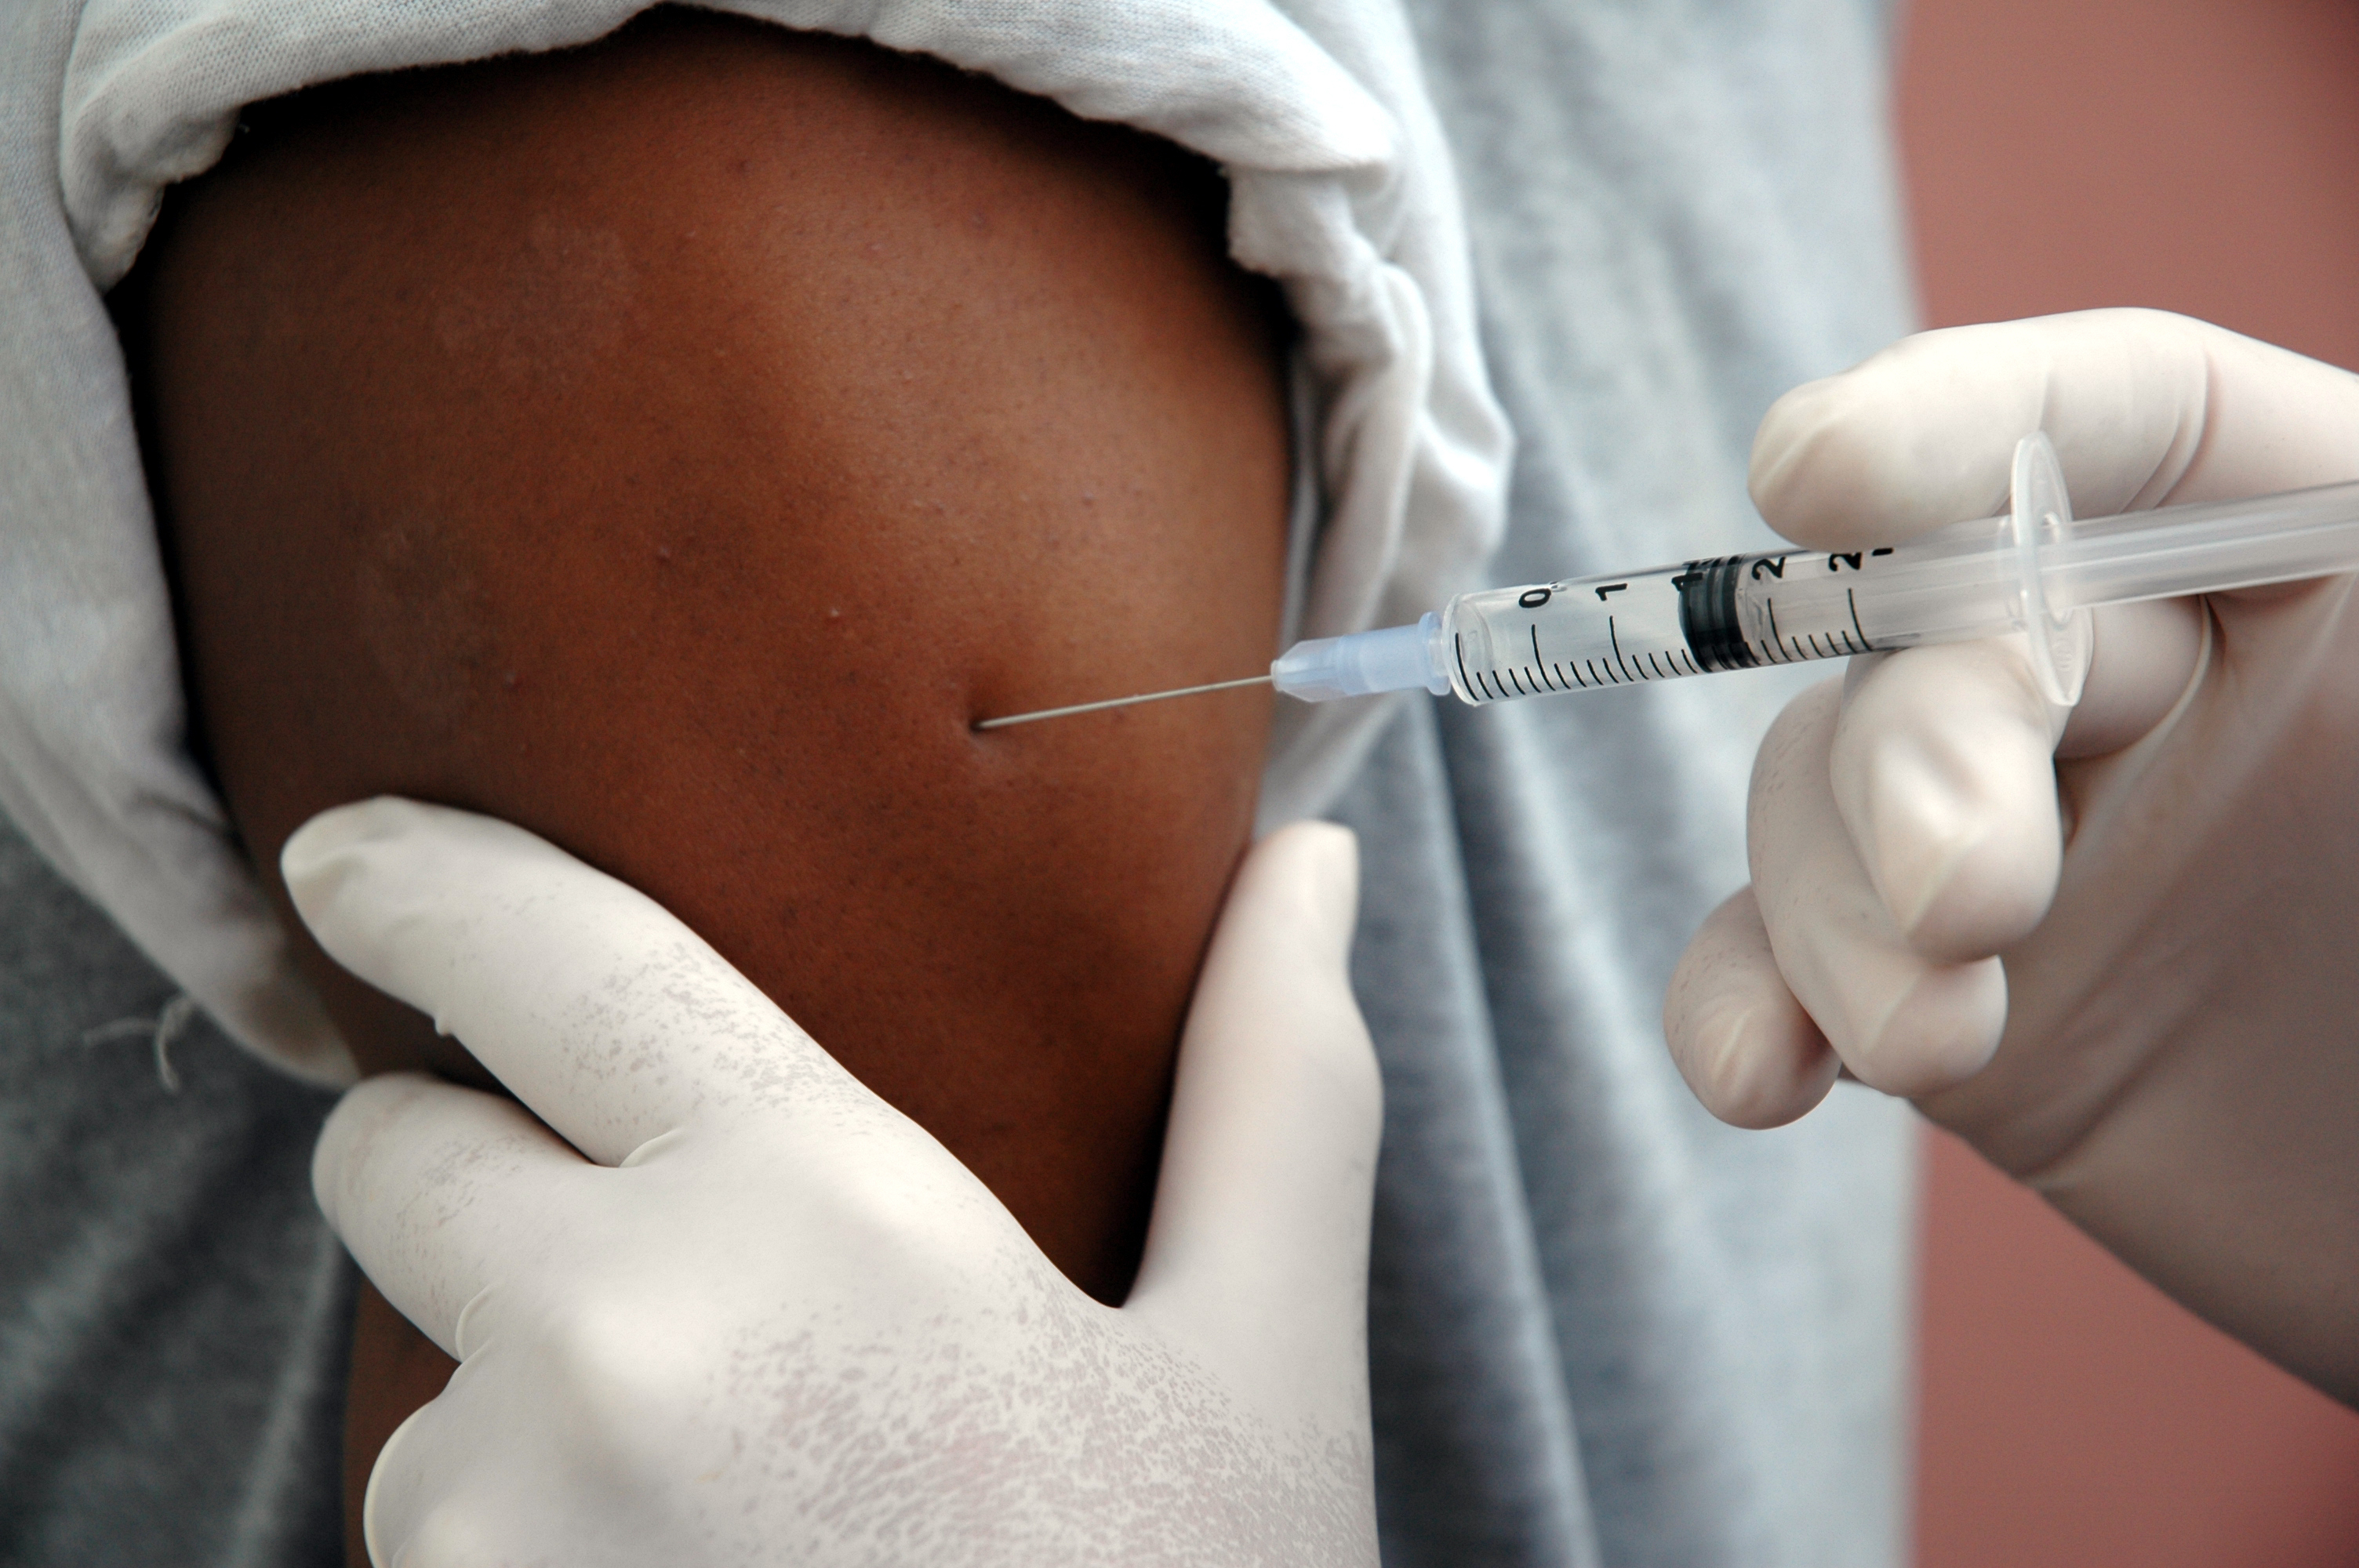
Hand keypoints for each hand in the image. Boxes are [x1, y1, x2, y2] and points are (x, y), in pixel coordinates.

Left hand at [291, 799, 1380, 1564]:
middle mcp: (603, 1352)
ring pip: (423, 1384)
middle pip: (401, 1158)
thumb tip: (1311, 867)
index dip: (427, 878)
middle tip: (653, 1247)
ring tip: (746, 1499)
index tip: (357, 853)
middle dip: (479, 1161)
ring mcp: (491, 1542)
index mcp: (809, 1214)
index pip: (543, 961)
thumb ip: (1272, 1089)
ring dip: (527, 1398)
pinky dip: (526, 1544)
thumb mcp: (1258, 1371)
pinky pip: (436, 1547)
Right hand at [1664, 309, 2358, 1399]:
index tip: (1815, 474)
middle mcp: (2142, 668)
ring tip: (1933, 1042)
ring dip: (1841, 911)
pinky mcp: (1955, 997)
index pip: (2119, 423)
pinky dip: (1749, 1003)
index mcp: (2306, 551)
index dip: (1960, 421)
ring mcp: (2026, 835)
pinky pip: (1786, 964)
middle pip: (1943, 633)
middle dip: (1918, 750)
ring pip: (1828, 793)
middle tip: (1970, 899)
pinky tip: (1767, 1074)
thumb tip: (2162, 617)